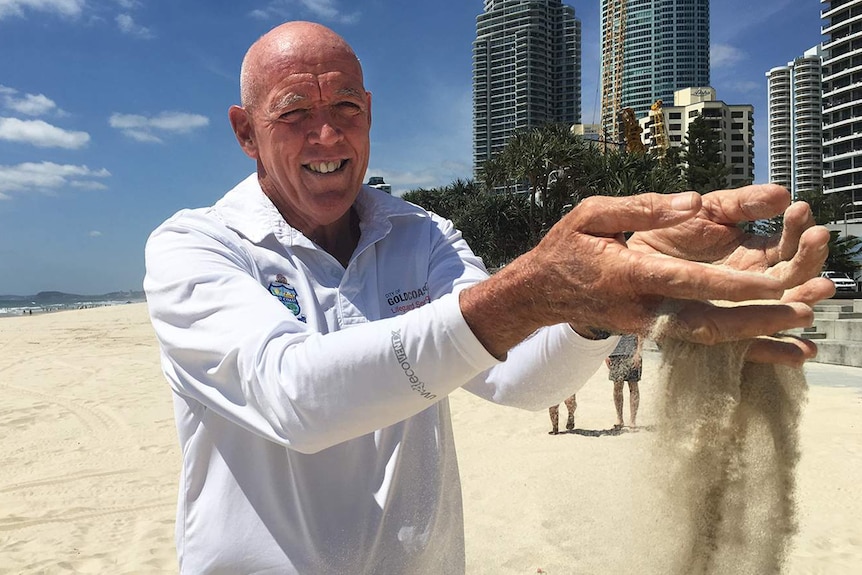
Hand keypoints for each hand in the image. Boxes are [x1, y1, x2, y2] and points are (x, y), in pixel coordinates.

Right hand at [460, 187, 831, 364]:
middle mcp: (642, 309)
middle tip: (804, 311)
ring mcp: (646, 326)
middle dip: (759, 320)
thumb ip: (644, 207)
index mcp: (629, 275)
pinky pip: (697, 338)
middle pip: (710, 324)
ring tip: (798, 331)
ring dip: (754, 336)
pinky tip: (765, 340)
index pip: (693, 283)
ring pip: (708, 338)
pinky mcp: (650, 331)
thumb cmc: (564, 248)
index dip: (738, 286)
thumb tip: (696, 202)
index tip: (779, 282)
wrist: (537, 294)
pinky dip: (734, 341)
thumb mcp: (592, 213)